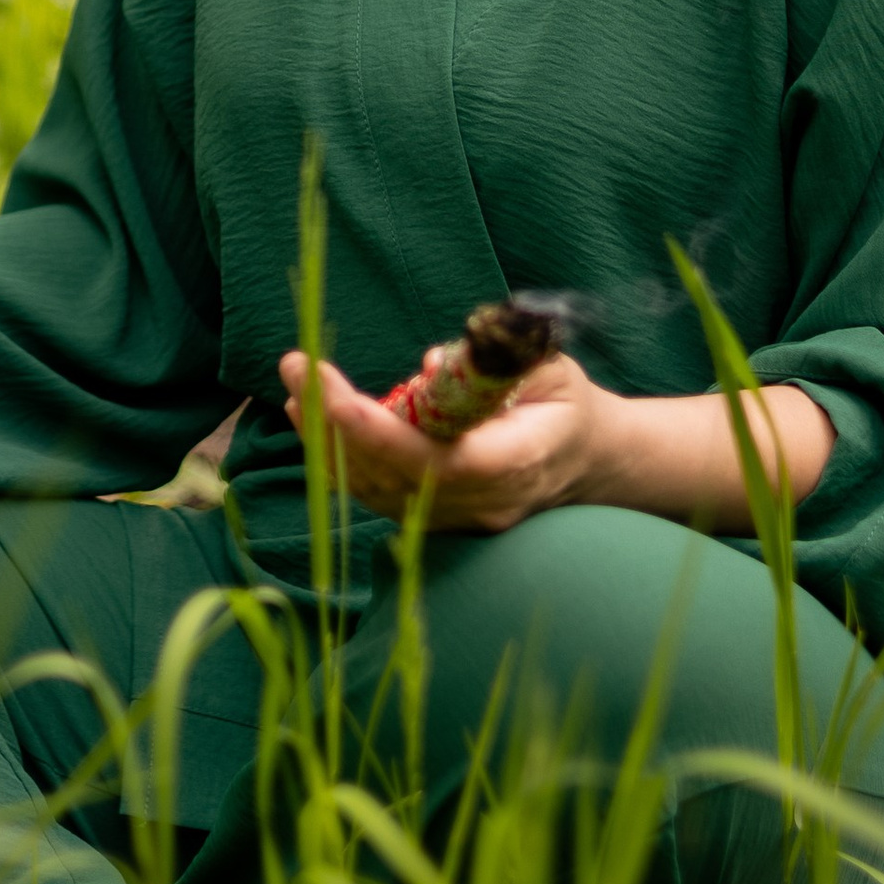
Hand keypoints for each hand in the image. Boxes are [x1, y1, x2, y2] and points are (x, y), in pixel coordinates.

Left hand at [280, 348, 611, 531]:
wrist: (588, 462)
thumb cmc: (565, 403)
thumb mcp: (549, 368)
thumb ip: (498, 363)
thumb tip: (429, 366)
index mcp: (518, 462)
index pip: (438, 463)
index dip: (378, 434)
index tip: (332, 394)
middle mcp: (482, 505)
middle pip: (392, 477)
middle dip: (334, 423)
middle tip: (295, 365)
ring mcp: (457, 521)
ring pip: (374, 490)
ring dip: (325, 439)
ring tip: (295, 386)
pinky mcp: (434, 519)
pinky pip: (374, 494)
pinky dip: (335, 457)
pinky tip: (308, 416)